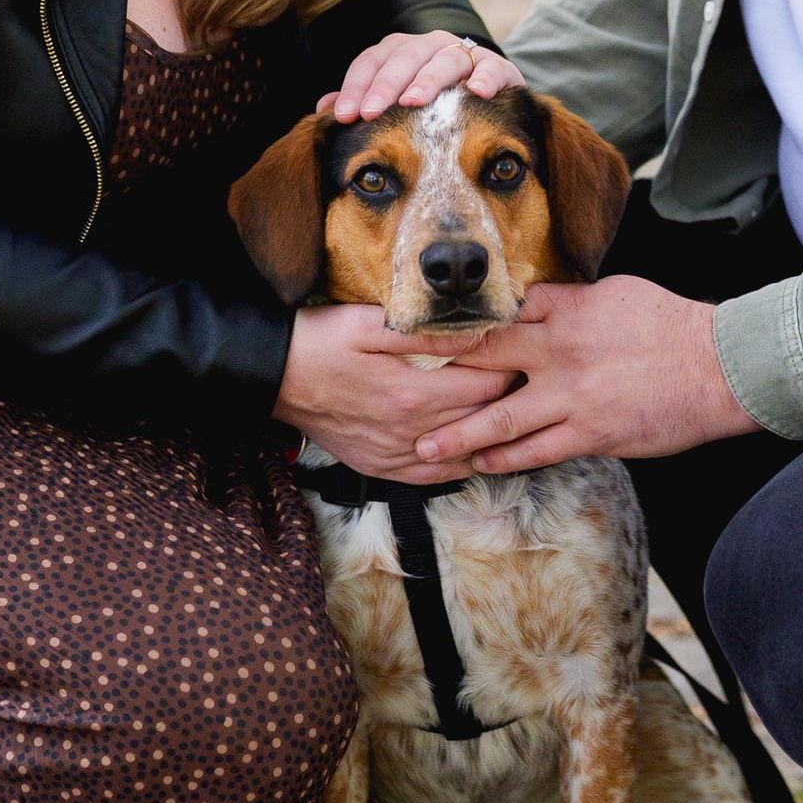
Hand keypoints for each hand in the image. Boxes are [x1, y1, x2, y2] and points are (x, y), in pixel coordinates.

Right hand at [275, 303, 515, 482]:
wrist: (274, 376)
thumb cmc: (322, 341)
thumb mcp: (371, 324)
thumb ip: (427, 333)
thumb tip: (477, 335)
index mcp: (413, 395)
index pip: (486, 388)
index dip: (512, 371)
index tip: (526, 356)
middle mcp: (409, 433)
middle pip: (481, 423)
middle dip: (508, 404)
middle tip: (528, 384)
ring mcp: (394, 456)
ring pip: (462, 456)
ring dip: (489, 439)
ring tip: (511, 419)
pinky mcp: (379, 467)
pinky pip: (432, 477)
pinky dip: (459, 466)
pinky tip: (472, 454)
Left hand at [317, 31, 523, 121]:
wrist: (485, 96)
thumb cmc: (430, 107)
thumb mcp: (393, 104)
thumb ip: (361, 103)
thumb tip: (322, 111)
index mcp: (399, 52)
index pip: (371, 62)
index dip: (356, 87)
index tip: (345, 117)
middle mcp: (430, 46)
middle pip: (403, 58)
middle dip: (385, 86)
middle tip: (370, 113)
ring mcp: (465, 54)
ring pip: (444, 59)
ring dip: (428, 80)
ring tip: (413, 102)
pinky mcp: (497, 67)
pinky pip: (491, 67)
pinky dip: (484, 77)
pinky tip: (477, 94)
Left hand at [410, 276, 759, 474]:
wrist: (720, 367)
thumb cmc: (671, 325)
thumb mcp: (616, 295)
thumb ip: (571, 301)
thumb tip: (539, 297)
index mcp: (566, 309)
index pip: (496, 308)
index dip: (449, 315)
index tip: (411, 319)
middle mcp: (559, 350)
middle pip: (482, 354)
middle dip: (430, 363)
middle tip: (384, 372)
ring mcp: (572, 395)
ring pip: (499, 416)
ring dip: (456, 432)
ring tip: (419, 445)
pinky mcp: (591, 433)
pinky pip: (536, 451)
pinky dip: (504, 459)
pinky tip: (477, 465)